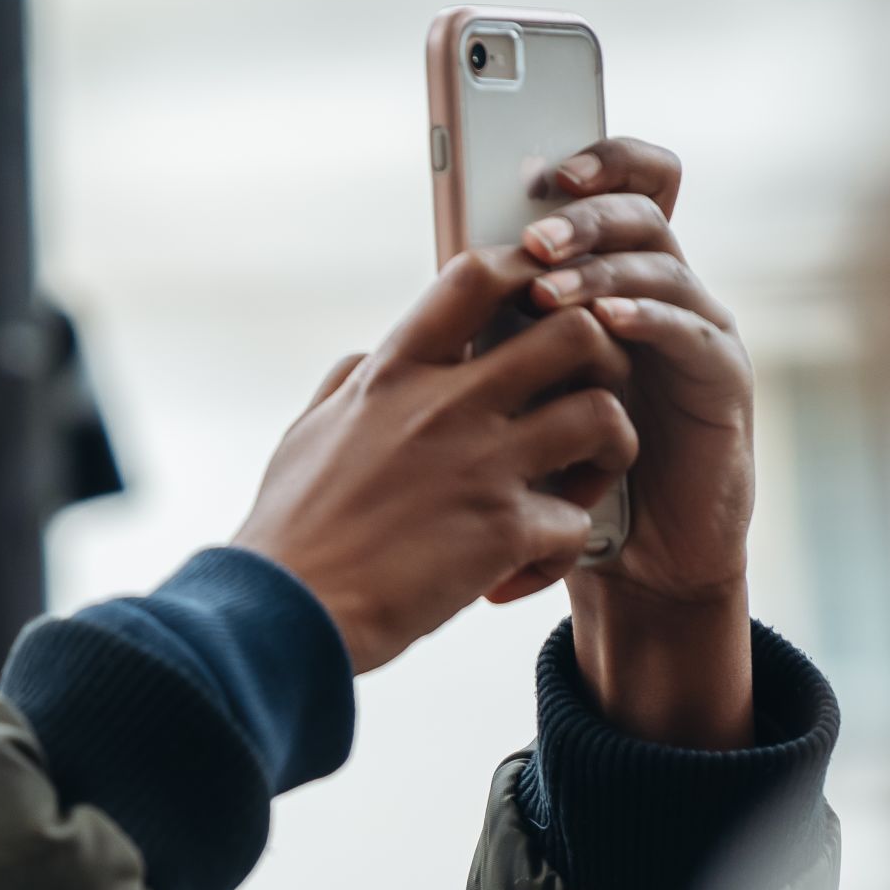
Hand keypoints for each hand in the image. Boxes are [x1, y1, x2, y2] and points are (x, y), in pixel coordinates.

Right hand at [233, 250, 637, 673]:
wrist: (283, 614)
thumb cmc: (289, 531)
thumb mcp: (307, 434)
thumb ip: (349, 384)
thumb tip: (370, 356)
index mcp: (394, 374)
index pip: (478, 276)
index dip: (534, 276)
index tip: (547, 307)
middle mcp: (444, 405)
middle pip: (576, 332)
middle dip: (600, 366)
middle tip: (581, 409)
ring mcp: (481, 464)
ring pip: (605, 417)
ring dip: (605, 457)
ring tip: (572, 492)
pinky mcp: (503, 530)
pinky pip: (578, 524)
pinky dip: (559, 555)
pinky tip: (516, 576)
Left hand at [525, 138, 755, 746]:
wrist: (622, 552)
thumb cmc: (552, 465)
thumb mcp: (506, 394)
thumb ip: (482, 341)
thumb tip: (409, 307)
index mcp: (603, 278)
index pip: (615, 185)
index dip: (589, 160)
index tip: (528, 165)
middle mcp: (654, 291)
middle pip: (641, 208)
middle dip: (585, 211)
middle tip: (532, 235)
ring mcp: (693, 329)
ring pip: (662, 264)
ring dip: (601, 268)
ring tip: (547, 285)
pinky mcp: (721, 378)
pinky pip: (695, 332)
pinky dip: (650, 319)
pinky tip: (608, 322)